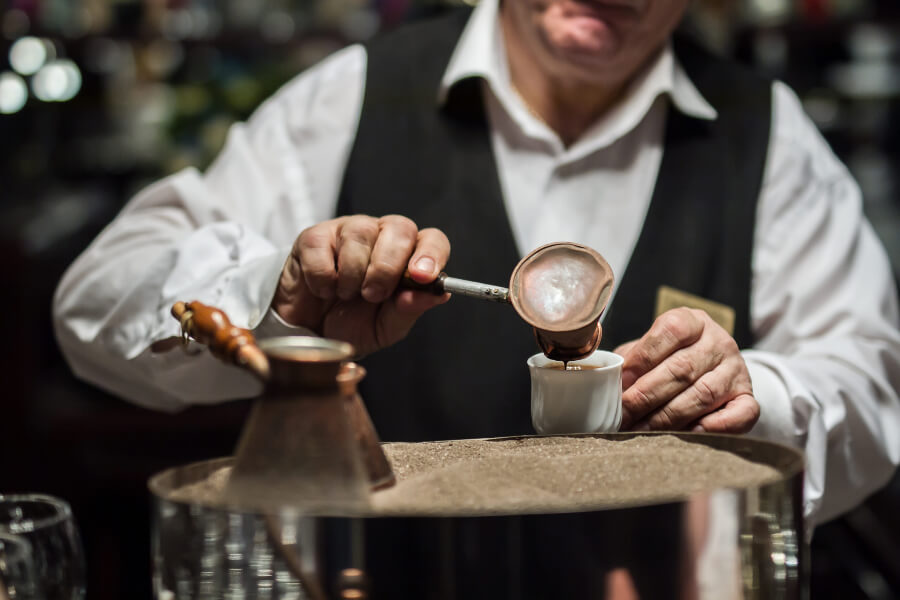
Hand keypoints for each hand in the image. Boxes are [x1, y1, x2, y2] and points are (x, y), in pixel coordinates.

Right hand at [272, 214, 450, 356]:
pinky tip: (323, 289)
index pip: (432, 240)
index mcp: (407, 256)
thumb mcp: (386, 327)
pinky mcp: (314, 237)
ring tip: (345, 295)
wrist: (308, 333)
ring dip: (353, 275)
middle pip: (400, 228)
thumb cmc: (351, 323)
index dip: (432, 254)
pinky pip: (323, 248)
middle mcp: (381, 235)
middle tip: (373, 295)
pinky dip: (324, 278)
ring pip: (361, 234)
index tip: (422, 277)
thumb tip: (438, 295)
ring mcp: (347, 231)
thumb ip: (410, 309)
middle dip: (387, 267)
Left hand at [614, 307, 758, 432]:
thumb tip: (604, 381)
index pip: (669, 331)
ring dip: (668, 417)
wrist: (714, 369)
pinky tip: (689, 434)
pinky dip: (715, 427)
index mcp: (692, 322)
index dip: (642, 358)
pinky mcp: (748, 397)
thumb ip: (632, 360)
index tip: (620, 381)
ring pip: (703, 394)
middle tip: (623, 415)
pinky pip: (740, 414)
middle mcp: (719, 342)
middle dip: (646, 396)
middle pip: (682, 368)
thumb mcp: (651, 349)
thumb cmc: (671, 359)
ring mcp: (737, 369)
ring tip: (642, 431)